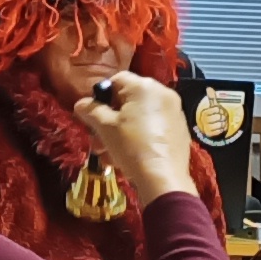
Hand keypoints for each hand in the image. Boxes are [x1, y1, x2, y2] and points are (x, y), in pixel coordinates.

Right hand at [75, 73, 197, 207]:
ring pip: (139, 117)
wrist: (163, 178)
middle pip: (128, 101)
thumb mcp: (105, 127)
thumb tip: (81, 103)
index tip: (93, 117)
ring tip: (109, 155)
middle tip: (98, 140)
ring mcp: (174, 112)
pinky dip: (139, 138)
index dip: (101, 97)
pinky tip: (128, 157)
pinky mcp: (180, 130)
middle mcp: (163, 93)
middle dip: (109, 120)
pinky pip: (153, 128)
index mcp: (145, 86)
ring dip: (120, 133)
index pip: (116, 80)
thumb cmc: (132, 147)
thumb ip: (90, 110)